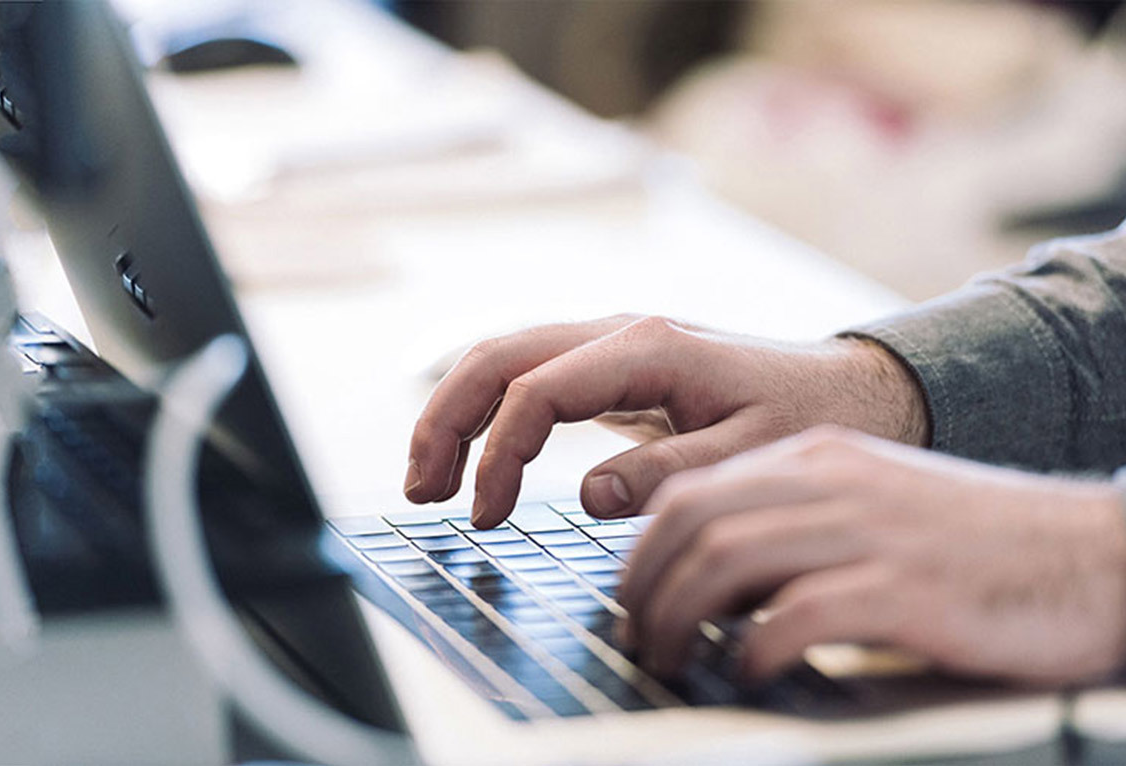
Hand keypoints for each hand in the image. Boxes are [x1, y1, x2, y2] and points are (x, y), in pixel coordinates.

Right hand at [404, 315, 928, 527]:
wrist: (849, 387)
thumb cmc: (807, 418)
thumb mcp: (753, 455)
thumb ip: (672, 474)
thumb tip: (590, 495)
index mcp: (646, 349)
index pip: (536, 391)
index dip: (499, 456)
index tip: (486, 518)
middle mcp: (616, 332)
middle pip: (497, 357)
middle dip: (445, 421)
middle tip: (421, 492)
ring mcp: (609, 342)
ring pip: (503, 358)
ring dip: (456, 413)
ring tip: (429, 481)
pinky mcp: (610, 364)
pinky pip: (528, 374)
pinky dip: (488, 411)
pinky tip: (476, 454)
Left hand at [619, 426, 1125, 685]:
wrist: (1095, 553)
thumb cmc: (977, 545)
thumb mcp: (872, 509)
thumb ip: (796, 528)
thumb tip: (713, 584)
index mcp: (820, 460)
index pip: (692, 491)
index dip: (643, 550)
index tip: (631, 597)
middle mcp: (835, 483)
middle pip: (692, 520)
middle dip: (643, 586)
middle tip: (635, 638)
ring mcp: (871, 532)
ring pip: (726, 559)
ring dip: (678, 618)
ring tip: (668, 662)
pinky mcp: (909, 589)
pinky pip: (800, 614)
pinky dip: (755, 647)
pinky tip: (749, 671)